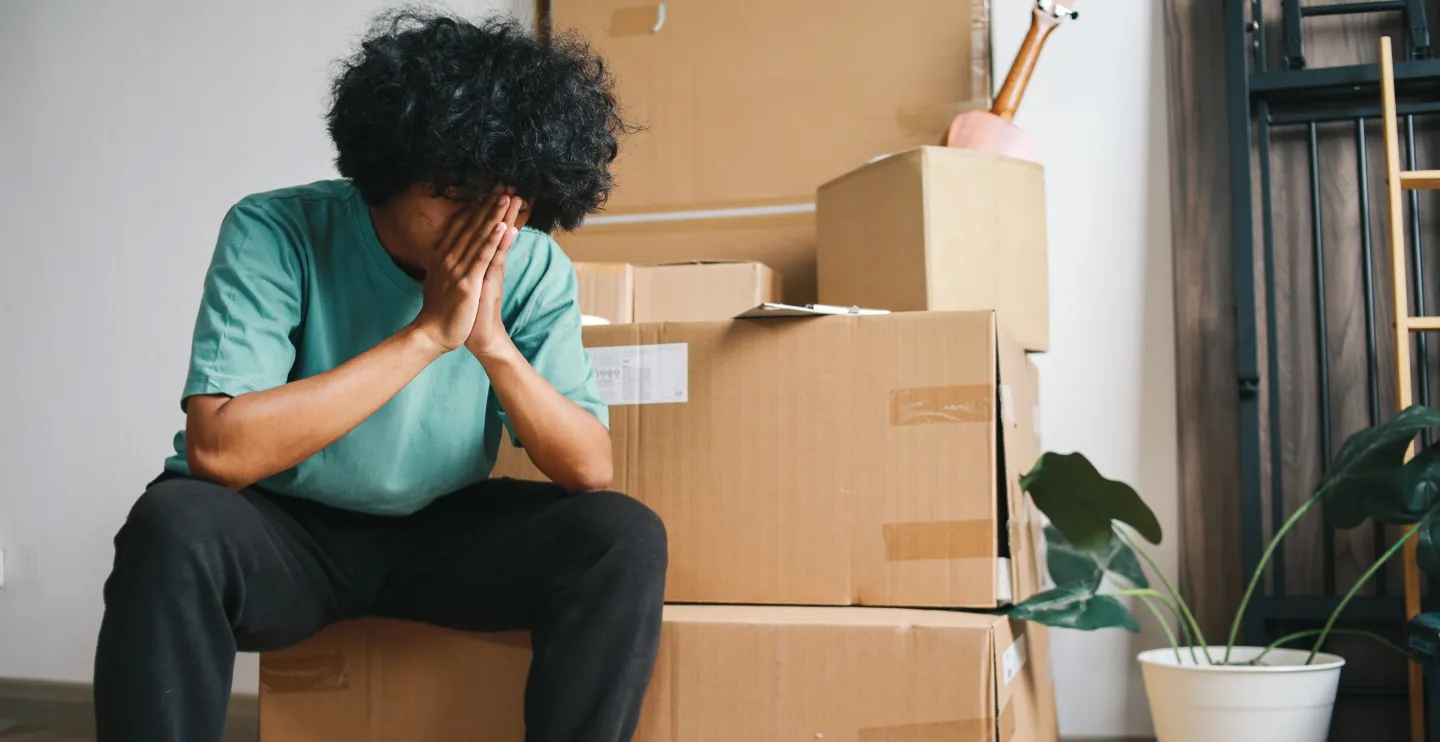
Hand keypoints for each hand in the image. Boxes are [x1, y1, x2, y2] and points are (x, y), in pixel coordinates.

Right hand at [409, 189, 519, 352]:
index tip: (488, 191)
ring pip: (479, 238)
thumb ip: (444, 265)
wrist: (434, 334)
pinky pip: (483, 258)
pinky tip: (502, 227)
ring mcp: (457, 270)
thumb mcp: (438, 281)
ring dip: (494, 216)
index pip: (460, 226)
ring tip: (506, 198)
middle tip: (503, 186)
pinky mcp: (467, 283)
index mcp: (443, 257)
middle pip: (471, 227)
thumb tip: (444, 254)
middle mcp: (449, 259)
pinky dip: (493, 241)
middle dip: (488, 205)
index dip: (475, 208)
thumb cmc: (439, 311)